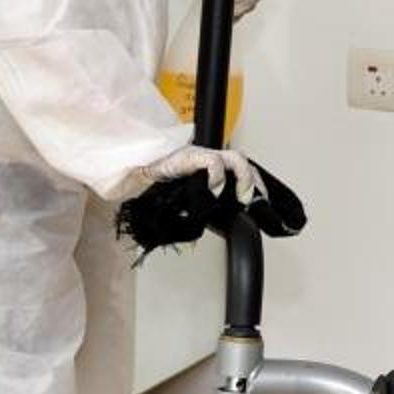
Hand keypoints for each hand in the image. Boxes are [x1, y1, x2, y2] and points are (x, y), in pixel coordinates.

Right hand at [114, 146, 305, 252]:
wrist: (133, 176)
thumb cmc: (155, 188)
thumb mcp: (184, 202)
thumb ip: (198, 212)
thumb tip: (201, 238)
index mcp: (210, 169)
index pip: (242, 171)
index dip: (256, 185)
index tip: (261, 201)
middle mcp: (209, 160)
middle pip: (244, 163)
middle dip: (255, 182)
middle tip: (255, 201)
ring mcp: (201, 156)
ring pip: (236, 158)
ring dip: (244, 178)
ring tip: (242, 196)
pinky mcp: (189, 156)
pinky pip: (212, 161)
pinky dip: (218, 176)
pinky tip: (215, 190)